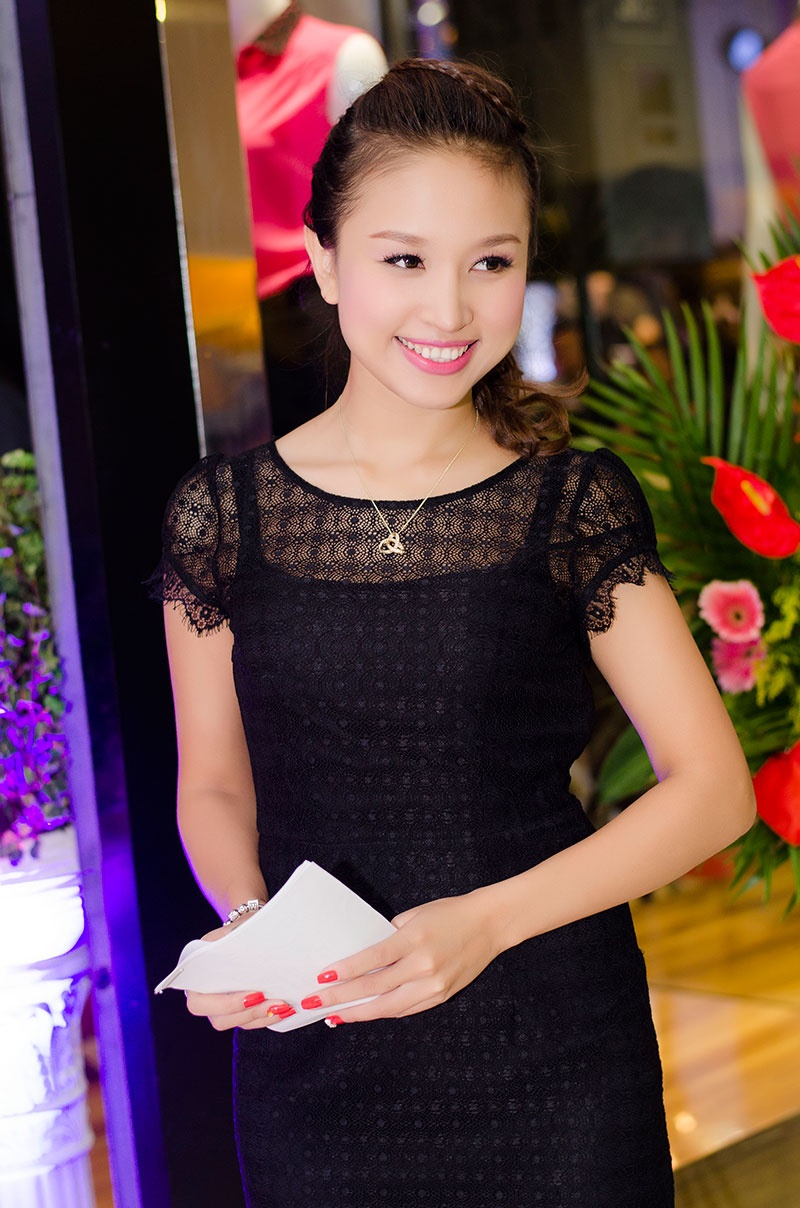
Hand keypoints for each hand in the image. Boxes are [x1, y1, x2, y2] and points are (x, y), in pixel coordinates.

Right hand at [184, 916, 293, 1029]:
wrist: (247, 931)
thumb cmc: (239, 929)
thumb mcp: (237, 929)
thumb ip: (240, 939)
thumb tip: (257, 952)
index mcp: (196, 974)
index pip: (200, 1001)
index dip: (226, 1003)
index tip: (255, 994)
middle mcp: (204, 997)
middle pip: (219, 1019)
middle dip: (248, 1013)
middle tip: (274, 1002)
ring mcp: (221, 1008)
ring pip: (237, 1023)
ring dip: (262, 1017)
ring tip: (284, 1007)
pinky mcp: (238, 1012)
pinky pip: (251, 1022)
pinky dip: (268, 1017)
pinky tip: (286, 1009)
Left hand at [304, 890, 500, 1024]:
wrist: (491, 924)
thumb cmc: (450, 913)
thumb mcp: (415, 915)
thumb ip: (389, 935)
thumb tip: (362, 954)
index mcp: (415, 940)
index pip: (373, 960)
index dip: (346, 971)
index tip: (322, 977)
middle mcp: (424, 966)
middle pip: (375, 989)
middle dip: (342, 998)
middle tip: (315, 1003)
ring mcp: (434, 986)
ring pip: (388, 1007)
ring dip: (359, 1013)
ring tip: (335, 1015)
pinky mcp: (442, 997)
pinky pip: (406, 1010)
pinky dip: (383, 1012)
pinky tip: (366, 1012)